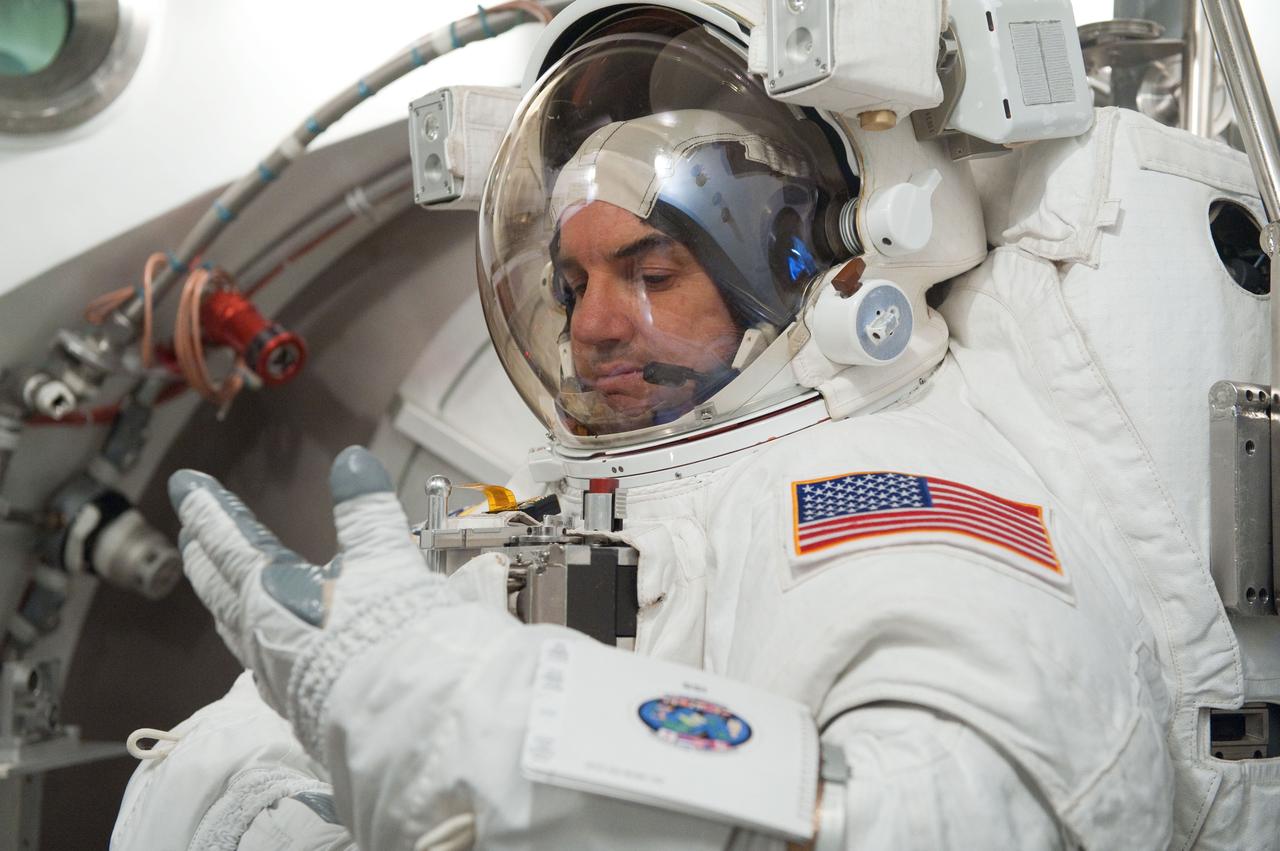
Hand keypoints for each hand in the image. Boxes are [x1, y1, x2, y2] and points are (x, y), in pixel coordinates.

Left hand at [169, 445, 433, 713]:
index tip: (185, 483)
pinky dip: (248, 632)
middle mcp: (259, 633)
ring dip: (221, 593)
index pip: (229, 540)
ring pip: (231, 624)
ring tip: (218, 578)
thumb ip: (365, 510)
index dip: (209, 508)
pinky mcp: (295, 701)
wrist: (406, 720)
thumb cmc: (391, 633)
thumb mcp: (385, 557)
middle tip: (190, 528)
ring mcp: (273, 672)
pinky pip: (254, 657)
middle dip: (203, 551)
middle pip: (217, 585)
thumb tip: (352, 461)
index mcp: (270, 592)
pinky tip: (260, 640)